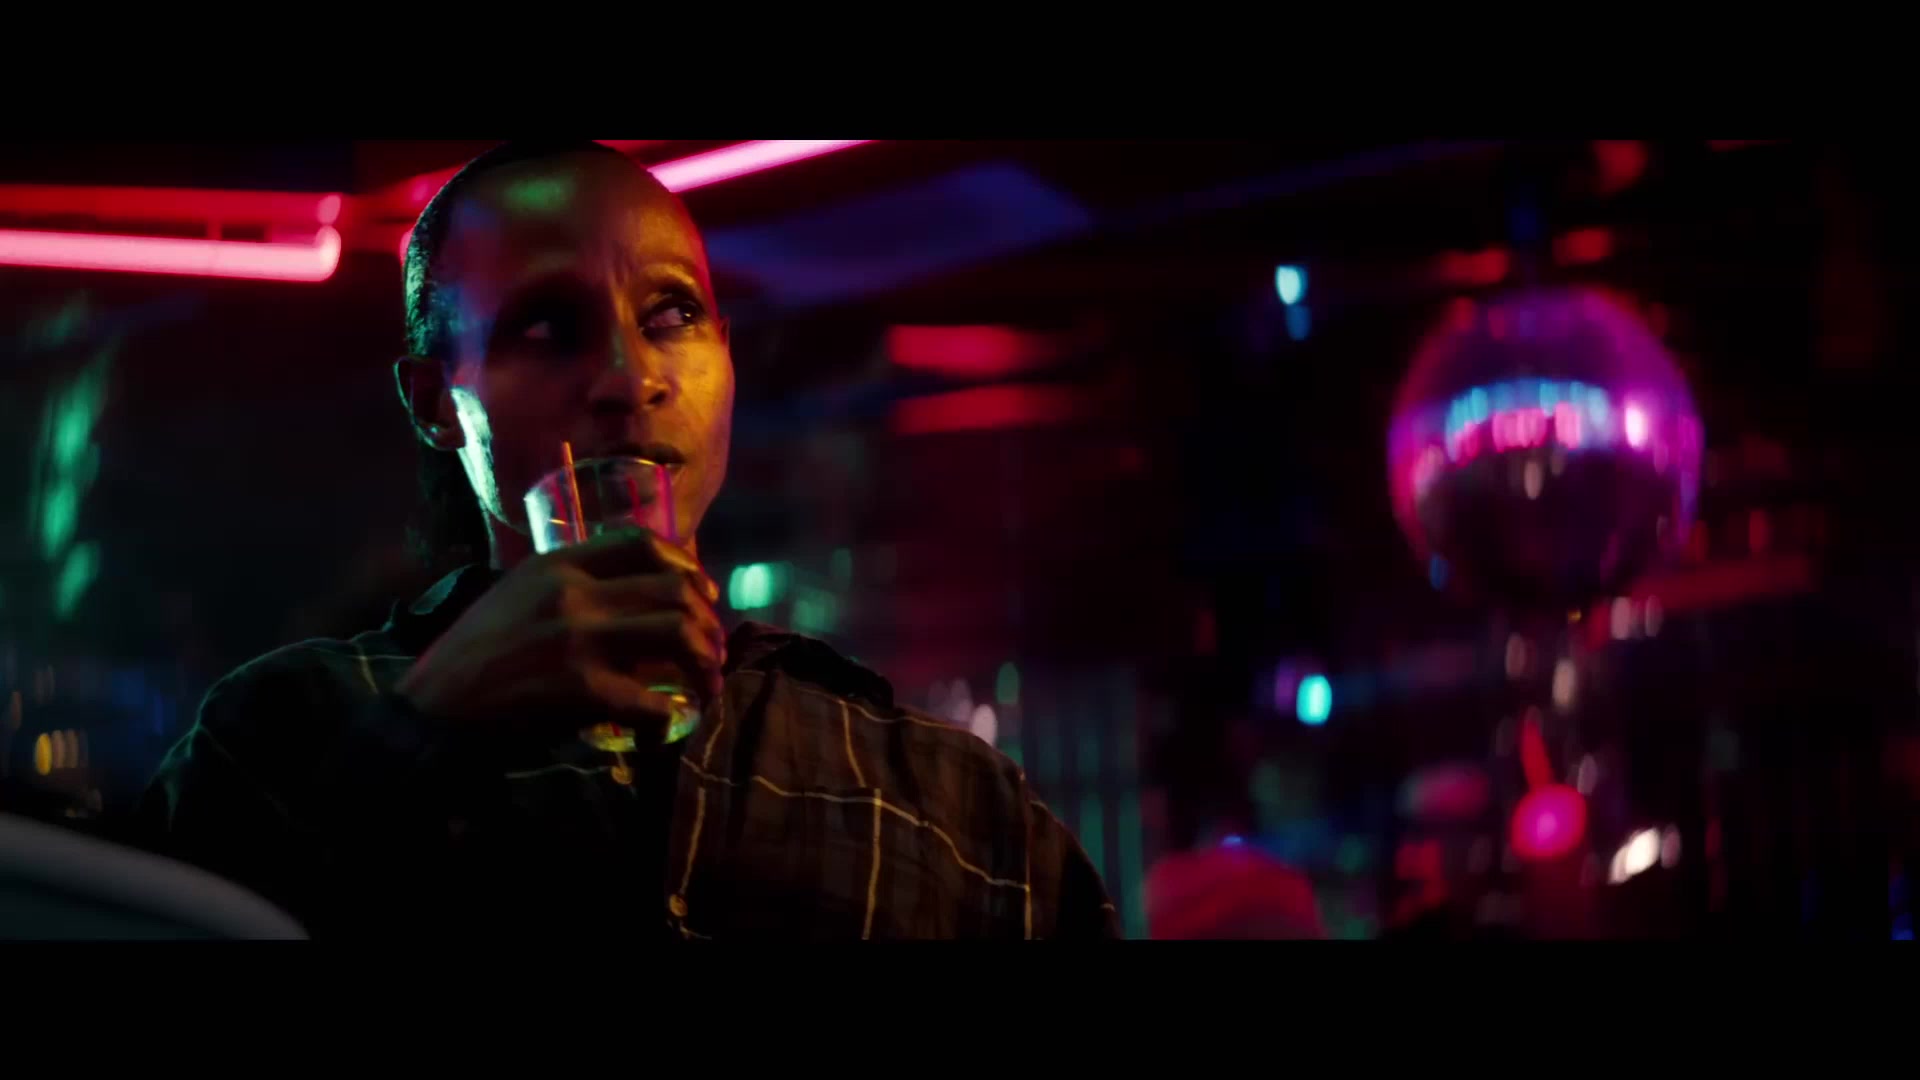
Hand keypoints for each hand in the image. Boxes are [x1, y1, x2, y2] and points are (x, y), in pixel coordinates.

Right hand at [394, 530, 725, 743]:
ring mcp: (579, 637)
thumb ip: (566, 588)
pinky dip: (669, 720)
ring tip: (707, 687)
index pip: (641, 544)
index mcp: (556, 564)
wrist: (430, 712)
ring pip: (679, 633)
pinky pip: (654, 701)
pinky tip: (662, 731)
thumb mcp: (515, 598)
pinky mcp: (581, 688)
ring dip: (705, 664)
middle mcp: (572, 591)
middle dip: (708, 624)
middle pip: (675, 590)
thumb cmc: (472, 660)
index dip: (686, 568)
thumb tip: (629, 601)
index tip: (703, 595)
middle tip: (713, 653)